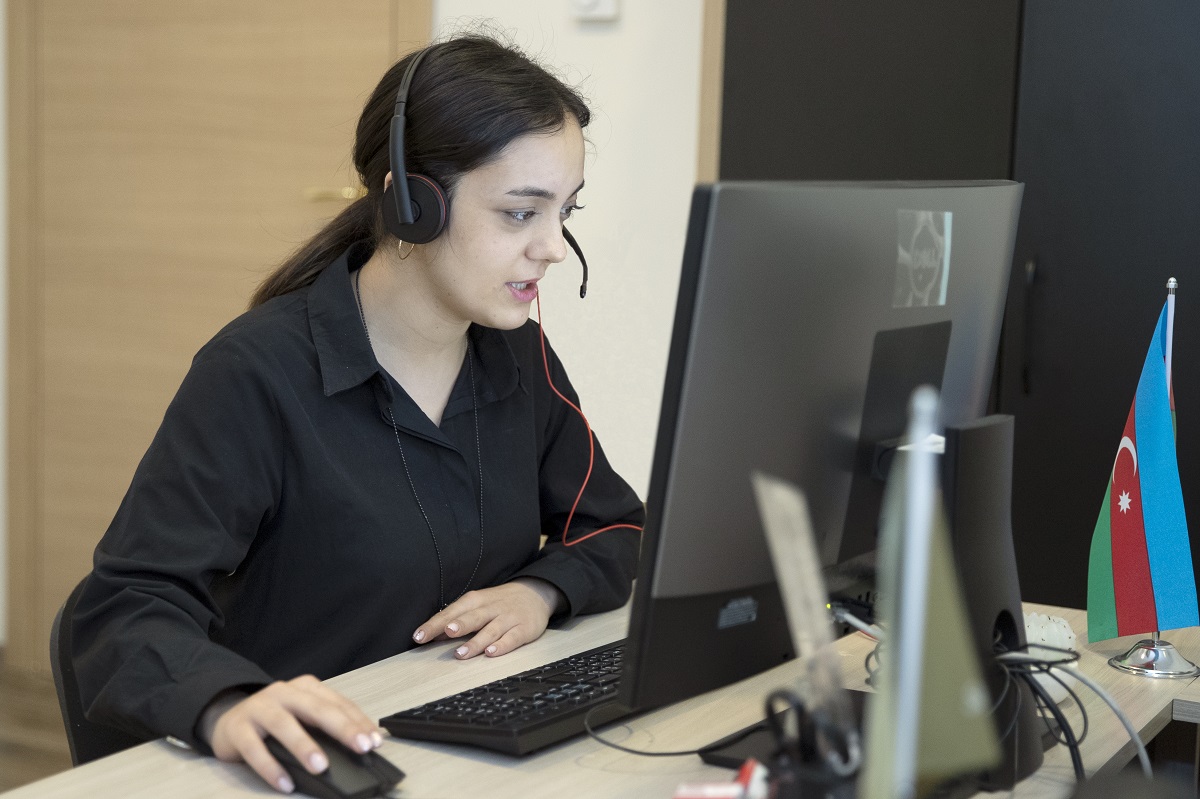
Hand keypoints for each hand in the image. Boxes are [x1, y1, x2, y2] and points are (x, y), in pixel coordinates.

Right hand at [203, 676, 383, 793]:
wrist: (226, 718)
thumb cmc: (273, 720)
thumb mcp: (302, 717)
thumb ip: (325, 727)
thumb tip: (358, 748)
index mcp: (305, 688)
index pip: (337, 703)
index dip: (358, 722)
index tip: (376, 741)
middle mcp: (283, 693)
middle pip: (316, 709)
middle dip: (342, 728)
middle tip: (361, 747)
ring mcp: (259, 708)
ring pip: (284, 725)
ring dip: (304, 746)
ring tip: (321, 766)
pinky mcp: (238, 728)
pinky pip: (254, 749)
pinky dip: (271, 767)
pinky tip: (285, 783)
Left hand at [412, 578, 564, 659]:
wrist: (536, 593)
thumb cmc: (499, 602)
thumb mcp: (477, 605)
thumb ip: (456, 619)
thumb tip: (431, 635)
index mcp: (476, 600)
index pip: (452, 611)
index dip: (435, 624)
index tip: (418, 636)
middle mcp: (491, 608)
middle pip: (472, 617)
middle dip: (457, 625)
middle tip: (444, 632)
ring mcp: (508, 618)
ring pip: (490, 630)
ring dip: (475, 642)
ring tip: (460, 653)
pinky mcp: (524, 629)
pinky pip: (512, 639)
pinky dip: (502, 646)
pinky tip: (491, 654)